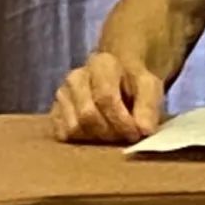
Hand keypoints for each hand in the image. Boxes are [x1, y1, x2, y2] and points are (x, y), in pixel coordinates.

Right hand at [50, 52, 164, 143]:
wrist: (118, 78)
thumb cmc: (133, 83)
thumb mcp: (149, 87)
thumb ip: (148, 106)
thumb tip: (144, 130)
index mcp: (101, 64)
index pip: (105, 97)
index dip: (122, 121)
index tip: (136, 133)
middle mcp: (76, 77)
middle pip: (87, 115)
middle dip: (110, 132)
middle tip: (127, 137)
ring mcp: (62, 95)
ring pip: (74, 128)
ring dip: (97, 138)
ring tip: (114, 134)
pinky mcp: (54, 112)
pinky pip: (63, 135)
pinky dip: (82, 140)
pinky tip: (98, 134)